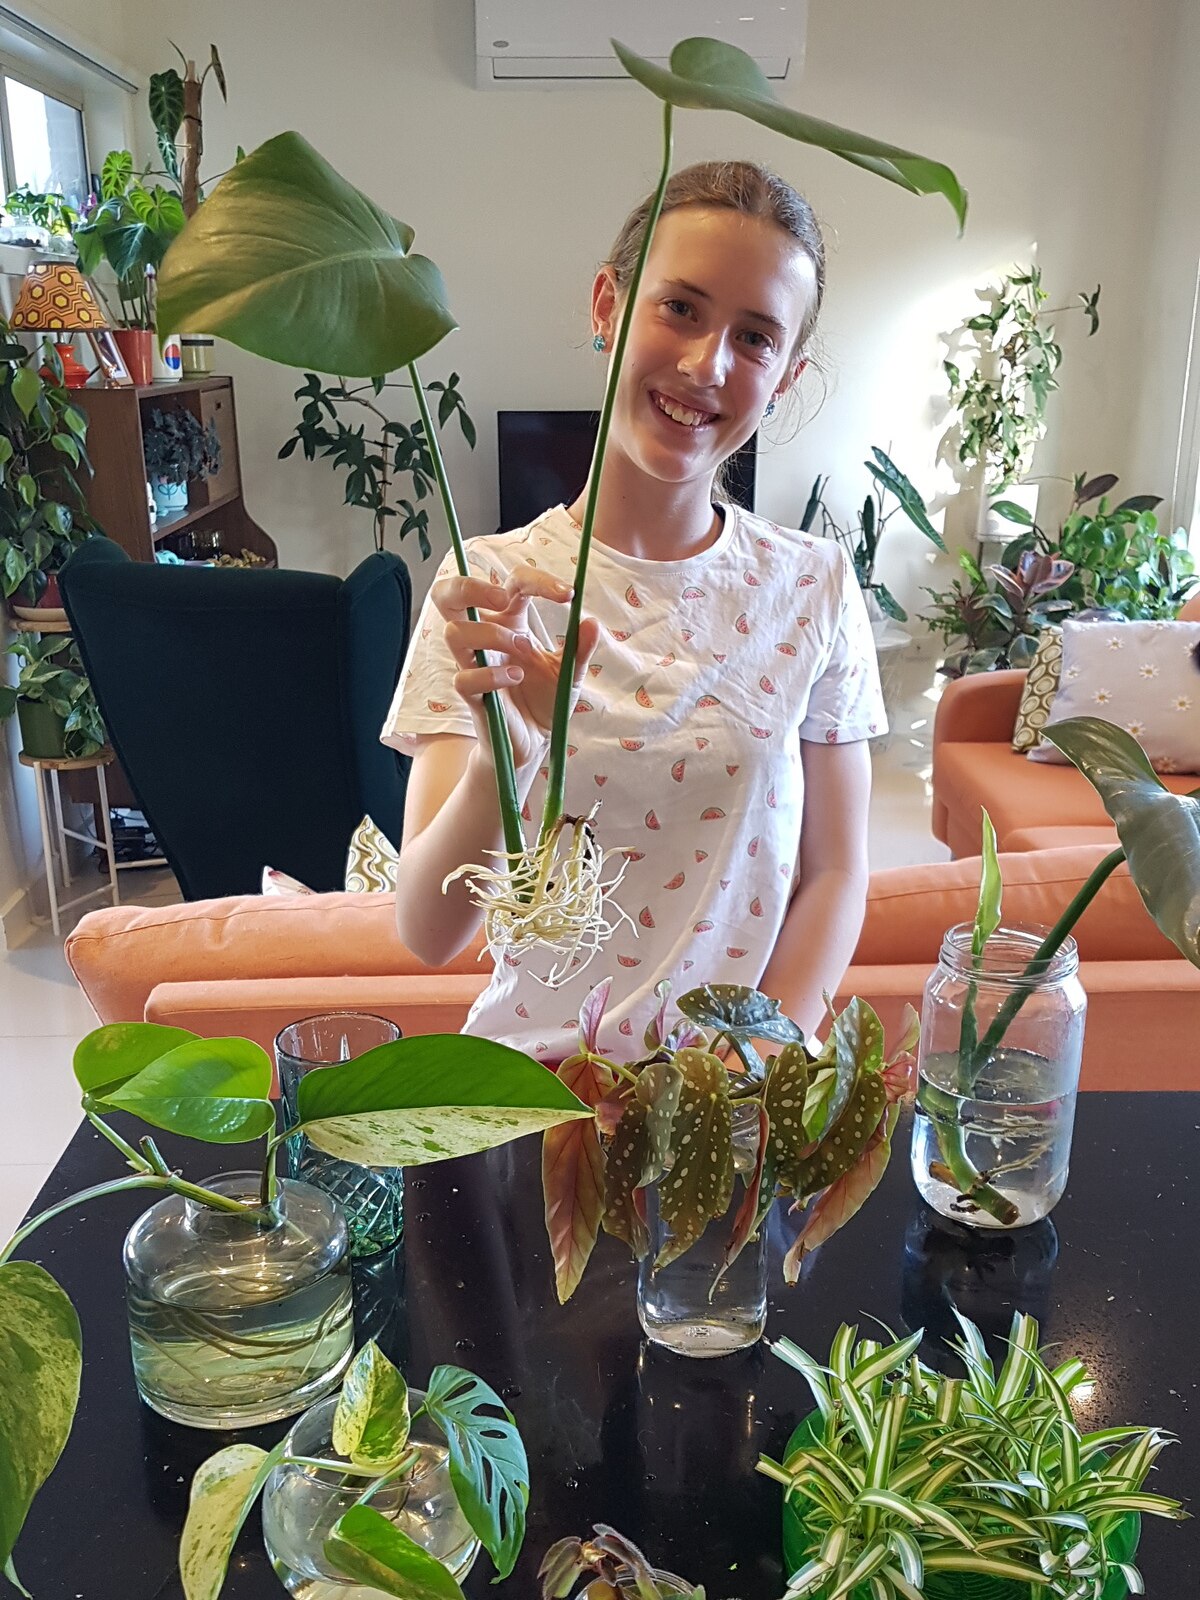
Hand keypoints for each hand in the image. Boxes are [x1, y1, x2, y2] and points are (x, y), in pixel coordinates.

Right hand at [431, 567, 600, 771]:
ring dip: (490, 635)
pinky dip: (491, 674)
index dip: (537, 581)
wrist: (536, 740)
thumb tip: (592, 622)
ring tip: (521, 650)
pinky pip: (464, 677)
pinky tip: (516, 678)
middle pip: (449, 595)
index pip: (511, 584)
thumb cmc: (546, 699)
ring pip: (453, 632)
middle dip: (469, 586)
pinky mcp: (471, 694)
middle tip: (503, 598)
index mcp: (509, 622)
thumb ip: (580, 648)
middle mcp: (485, 638)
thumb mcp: (570, 671)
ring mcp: (474, 665)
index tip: (568, 595)